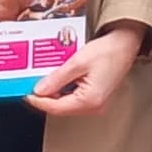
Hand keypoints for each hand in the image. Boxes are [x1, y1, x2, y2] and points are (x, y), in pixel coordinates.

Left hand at [32, 23, 149, 114]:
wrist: (126, 44)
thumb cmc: (108, 51)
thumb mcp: (77, 62)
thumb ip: (57, 78)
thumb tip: (39, 90)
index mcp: (90, 101)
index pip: (56, 107)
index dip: (38, 101)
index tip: (26, 93)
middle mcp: (94, 107)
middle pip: (61, 107)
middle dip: (45, 97)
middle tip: (30, 86)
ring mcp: (96, 103)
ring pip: (67, 103)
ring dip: (53, 93)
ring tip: (41, 80)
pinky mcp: (96, 97)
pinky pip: (74, 97)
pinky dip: (63, 89)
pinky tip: (56, 78)